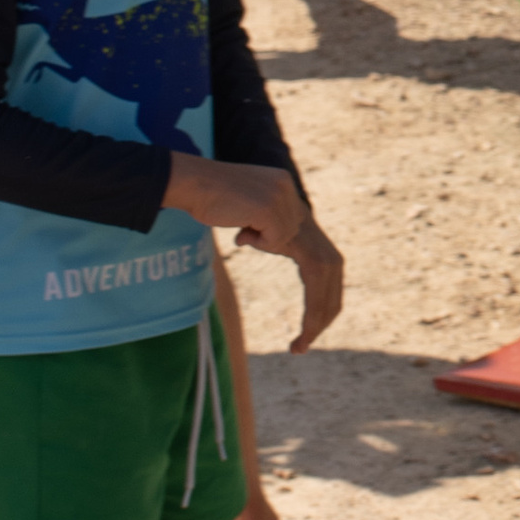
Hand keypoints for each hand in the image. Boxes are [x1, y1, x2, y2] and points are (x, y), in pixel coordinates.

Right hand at [163, 156, 343, 344]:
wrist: (188, 179)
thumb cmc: (208, 200)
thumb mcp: (246, 217)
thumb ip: (264, 228)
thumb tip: (266, 239)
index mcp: (295, 207)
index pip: (325, 257)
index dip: (325, 292)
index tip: (315, 324)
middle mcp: (297, 203)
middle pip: (331, 264)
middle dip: (325, 307)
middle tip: (310, 341)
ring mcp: (289, 202)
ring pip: (318, 264)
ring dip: (313, 307)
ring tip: (301, 339)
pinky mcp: (273, 204)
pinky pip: (276, 240)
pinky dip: (264, 246)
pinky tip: (240, 232)